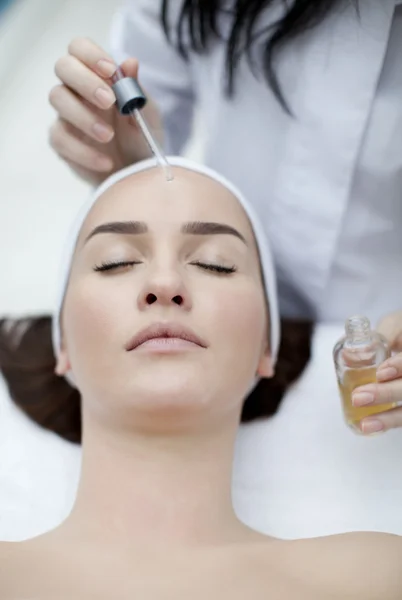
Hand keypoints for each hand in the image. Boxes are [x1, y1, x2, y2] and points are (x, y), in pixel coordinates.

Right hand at [48, 37, 163, 185]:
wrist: (136, 172)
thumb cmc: (140, 137)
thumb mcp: (147, 114)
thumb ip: (137, 90)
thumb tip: (130, 63)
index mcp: (97, 75)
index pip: (80, 48)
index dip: (91, 55)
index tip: (110, 71)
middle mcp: (76, 90)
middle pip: (64, 67)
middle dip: (85, 81)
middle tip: (109, 102)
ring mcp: (66, 115)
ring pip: (57, 98)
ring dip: (84, 117)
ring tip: (108, 136)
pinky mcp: (61, 142)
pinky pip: (60, 139)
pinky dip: (84, 152)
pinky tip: (105, 162)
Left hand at [352, 311, 401, 433]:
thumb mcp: (395, 325)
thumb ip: (377, 337)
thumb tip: (348, 355)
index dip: (399, 367)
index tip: (380, 372)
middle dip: (386, 394)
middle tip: (358, 397)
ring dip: (389, 419)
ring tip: (365, 425)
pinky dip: (388, 423)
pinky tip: (369, 428)